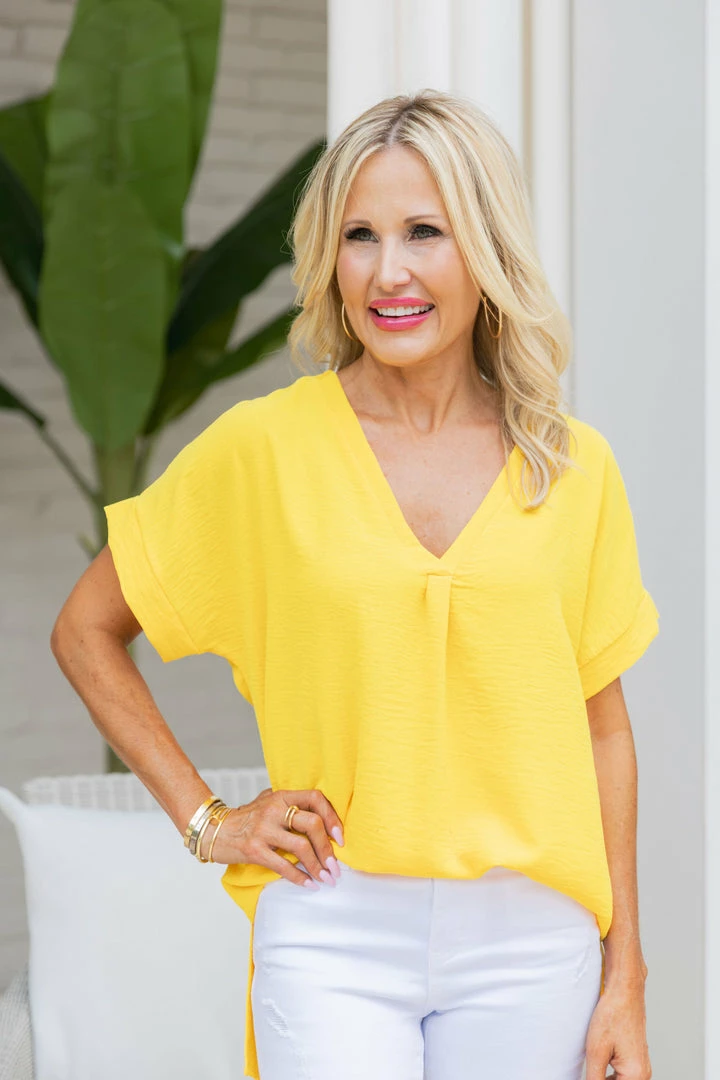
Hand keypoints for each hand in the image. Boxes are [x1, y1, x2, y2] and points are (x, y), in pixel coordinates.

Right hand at [201, 787, 343, 887]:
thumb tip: (324, 820)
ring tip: (326, 878)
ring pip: (301, 847)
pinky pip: (283, 866)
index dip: (332, 817)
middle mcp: (273, 809)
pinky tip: (309, 884)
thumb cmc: (247, 817)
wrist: (215, 829)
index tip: (340, 837)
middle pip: (312, 824)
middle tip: (335, 866)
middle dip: (328, 848)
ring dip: (318, 866)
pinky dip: (300, 877)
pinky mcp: (254, 849)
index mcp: (281, 795)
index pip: (315, 798)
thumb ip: (291, 804)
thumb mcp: (268, 801)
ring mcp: (263, 829)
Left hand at [585, 978, 651, 1079]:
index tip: (590, 1073)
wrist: (624, 990)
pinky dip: (609, 1073)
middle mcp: (643, 1074)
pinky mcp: (635, 1057)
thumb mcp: (596, 1051)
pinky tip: (598, 1063)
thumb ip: (594, 1078)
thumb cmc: (613, 1015)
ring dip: (604, 1078)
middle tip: (590, 1069)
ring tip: (592, 1065)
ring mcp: (640, 1065)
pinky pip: (622, 1074)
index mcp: (636, 1075)